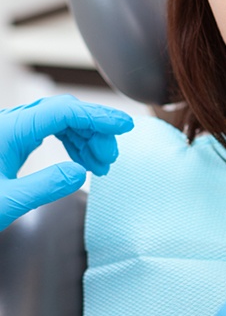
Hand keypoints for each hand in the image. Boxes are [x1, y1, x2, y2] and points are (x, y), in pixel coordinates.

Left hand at [0, 94, 133, 229]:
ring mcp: (9, 133)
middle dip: (94, 131)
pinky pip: (48, 133)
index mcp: (9, 130)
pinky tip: (80, 162)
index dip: (98, 117)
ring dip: (84, 139)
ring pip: (58, 122)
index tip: (124, 127)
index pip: (64, 111)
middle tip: (110, 158)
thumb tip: (79, 173)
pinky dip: (69, 145)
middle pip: (64, 113)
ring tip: (100, 165)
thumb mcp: (4, 203)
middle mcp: (10, 125)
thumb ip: (44, 186)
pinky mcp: (9, 143)